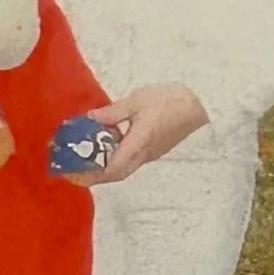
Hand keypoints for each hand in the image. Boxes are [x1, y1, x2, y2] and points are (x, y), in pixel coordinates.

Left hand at [61, 83, 208, 186]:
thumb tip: (90, 119)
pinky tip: (103, 146)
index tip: (71, 172)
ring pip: (122, 169)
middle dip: (92, 176)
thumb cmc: (171, 99)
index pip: (112, 168)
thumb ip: (113, 112)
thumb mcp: (139, 99)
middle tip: (71, 169)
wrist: (202, 103)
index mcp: (139, 143)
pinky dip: (112, 158)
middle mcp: (144, 154)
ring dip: (101, 168)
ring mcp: (150, 154)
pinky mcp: (154, 149)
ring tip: (83, 158)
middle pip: (115, 174)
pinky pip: (129, 160)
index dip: (91, 174)